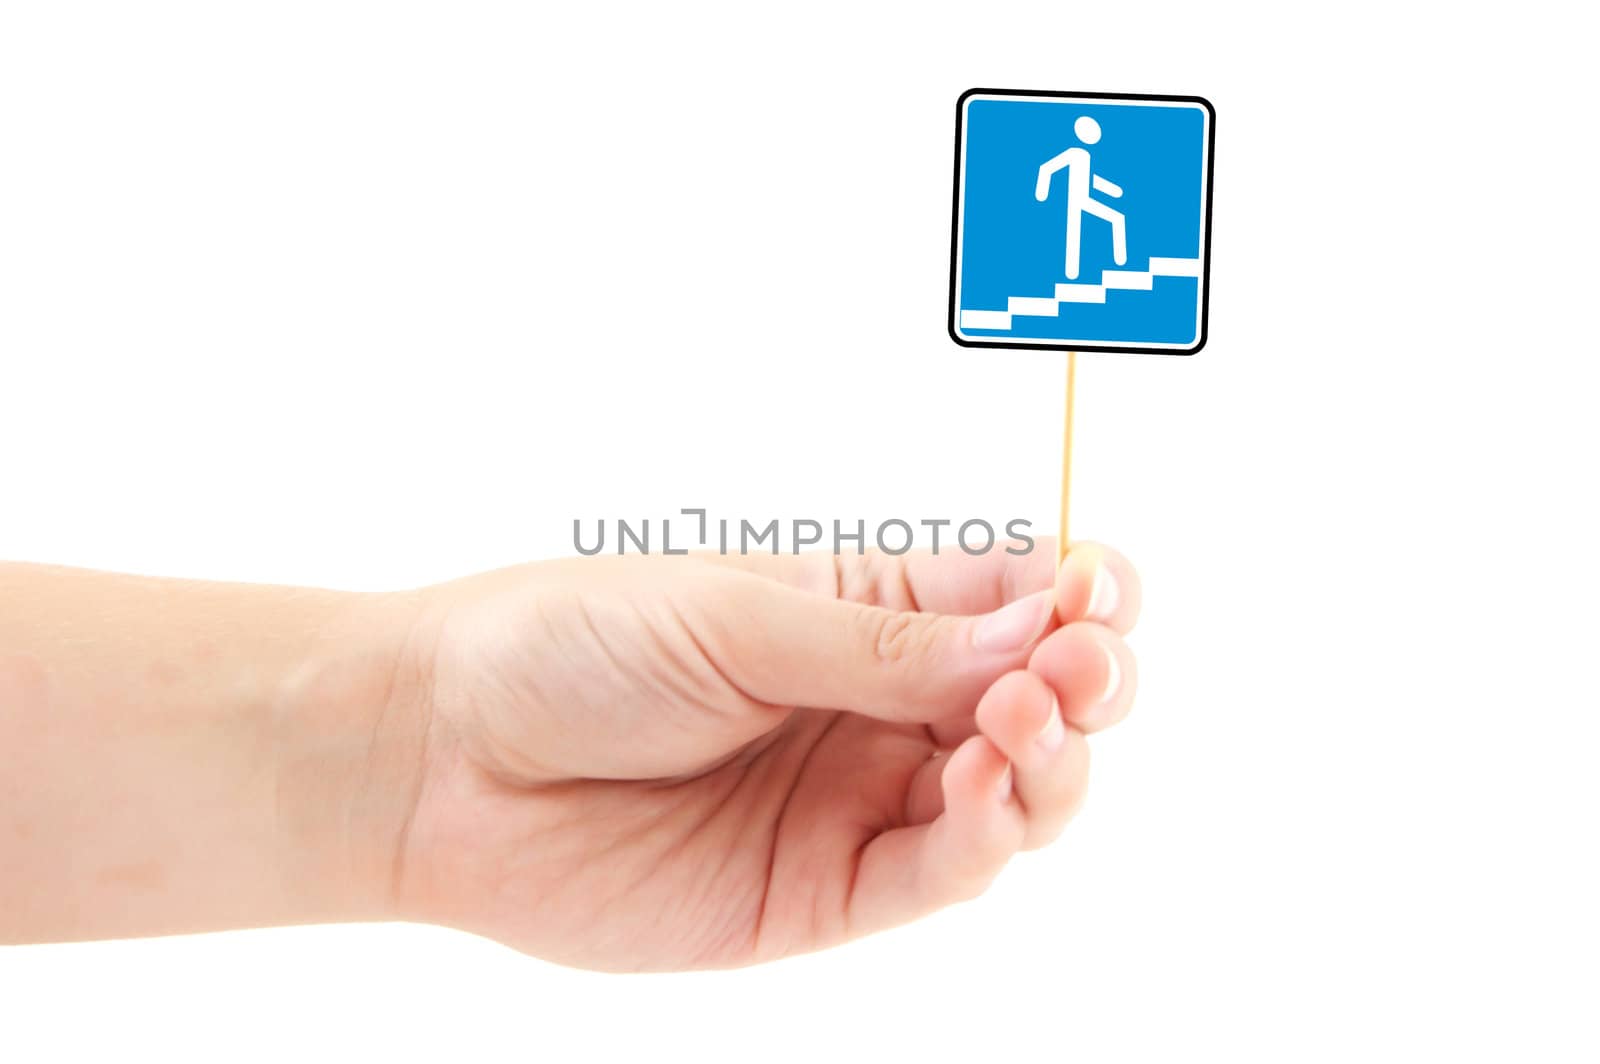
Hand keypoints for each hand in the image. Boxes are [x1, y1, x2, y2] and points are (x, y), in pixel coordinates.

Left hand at [393, 541, 1140, 970]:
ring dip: (1049, 759)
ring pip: (1014, 795)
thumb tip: (1035, 633)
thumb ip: (883, 641)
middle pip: (1038, 700)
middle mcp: (877, 704)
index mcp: (863, 609)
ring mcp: (857, 800)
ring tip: (1022, 721)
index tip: (1100, 594)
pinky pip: (939, 874)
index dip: (1078, 594)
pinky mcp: (826, 892)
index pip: (1014, 598)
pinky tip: (980, 786)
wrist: (443, 756)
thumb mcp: (735, 616)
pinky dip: (985, 835)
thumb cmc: (571, 644)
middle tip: (1080, 668)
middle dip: (1085, 681)